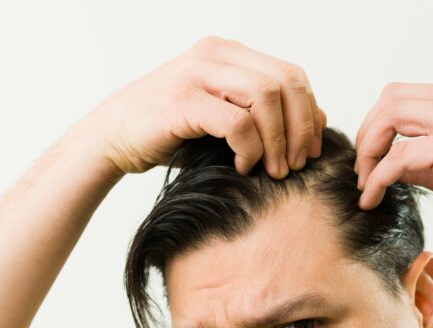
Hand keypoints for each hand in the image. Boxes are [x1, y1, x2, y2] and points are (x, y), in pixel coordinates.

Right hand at [86, 36, 327, 178]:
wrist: (112, 138)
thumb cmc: (170, 132)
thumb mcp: (223, 117)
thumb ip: (264, 113)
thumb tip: (320, 120)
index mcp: (228, 52)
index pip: (290, 73)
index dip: (309, 112)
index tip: (310, 149)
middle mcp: (215, 54)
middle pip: (285, 82)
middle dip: (301, 127)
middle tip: (298, 164)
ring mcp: (197, 73)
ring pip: (266, 97)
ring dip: (279, 140)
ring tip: (275, 170)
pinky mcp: (183, 101)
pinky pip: (237, 122)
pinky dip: (250, 149)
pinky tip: (244, 167)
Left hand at [354, 83, 432, 247]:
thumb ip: (431, 163)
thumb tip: (395, 166)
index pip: (407, 96)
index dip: (379, 125)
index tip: (371, 160)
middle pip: (390, 98)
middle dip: (366, 135)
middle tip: (362, 171)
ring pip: (389, 116)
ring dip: (368, 152)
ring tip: (366, 185)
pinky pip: (400, 155)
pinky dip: (378, 176)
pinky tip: (374, 197)